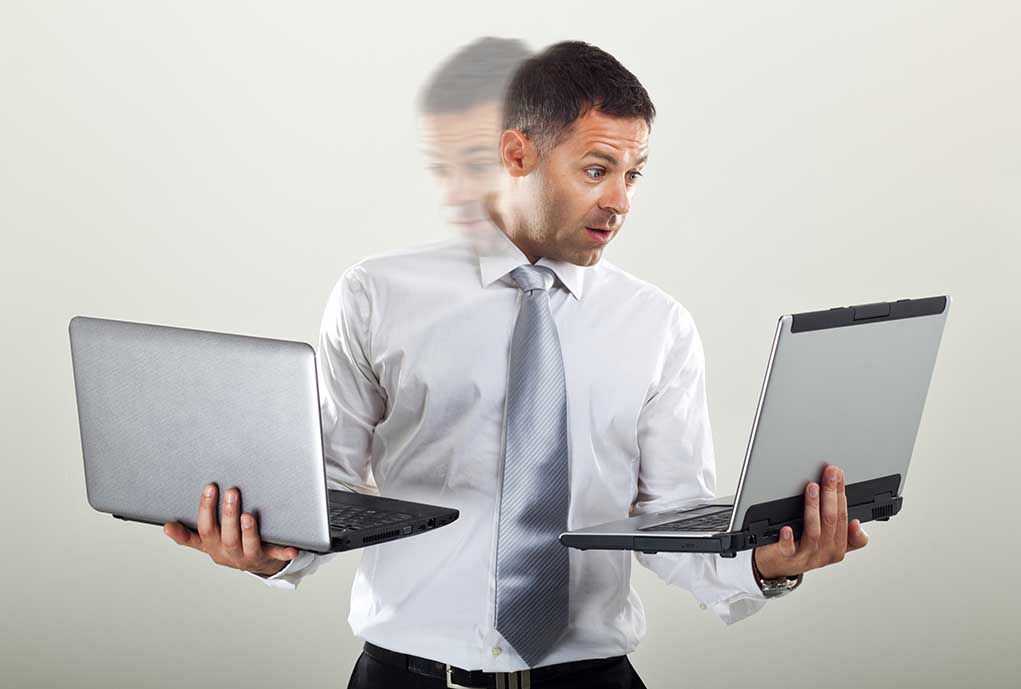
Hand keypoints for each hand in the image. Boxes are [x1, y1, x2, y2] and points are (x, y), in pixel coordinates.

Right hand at [163, 483, 298, 576]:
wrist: (256, 563)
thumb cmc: (229, 544)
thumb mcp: (207, 540)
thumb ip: (188, 533)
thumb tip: (165, 526)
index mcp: (212, 545)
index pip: (201, 531)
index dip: (193, 522)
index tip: (187, 508)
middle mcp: (227, 552)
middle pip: (224, 535)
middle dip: (226, 514)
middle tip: (231, 492)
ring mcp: (247, 555)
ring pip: (246, 544)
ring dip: (247, 530)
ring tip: (248, 515)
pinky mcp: (268, 557)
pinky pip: (277, 554)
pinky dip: (284, 551)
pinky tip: (293, 547)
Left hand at [752, 464, 869, 578]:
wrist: (777, 566)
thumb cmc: (801, 548)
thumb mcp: (827, 542)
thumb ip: (845, 534)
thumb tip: (857, 523)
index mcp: (837, 548)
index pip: (844, 518)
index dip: (842, 496)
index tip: (841, 477)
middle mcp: (824, 553)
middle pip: (832, 522)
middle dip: (832, 494)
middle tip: (829, 474)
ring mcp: (806, 557)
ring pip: (814, 532)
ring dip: (814, 508)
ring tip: (812, 488)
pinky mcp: (786, 559)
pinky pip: (789, 549)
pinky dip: (788, 538)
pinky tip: (787, 527)